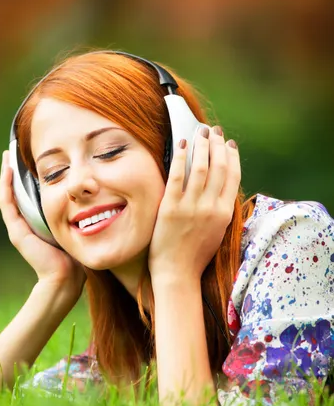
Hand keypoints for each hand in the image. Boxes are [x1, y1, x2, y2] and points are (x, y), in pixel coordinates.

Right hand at [0, 151, 85, 300]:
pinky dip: (7, 185)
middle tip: (12, 151)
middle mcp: (24, 224)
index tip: (27, 158)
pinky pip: (7, 202)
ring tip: (7, 155)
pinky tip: (9, 170)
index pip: (26, 194)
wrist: (65, 276)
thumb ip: (71, 213)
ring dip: (7, 174)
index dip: (24, 176)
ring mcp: (17, 227)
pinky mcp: (16, 231)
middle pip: (15, 191)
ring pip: (8, 194)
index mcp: (36, 223)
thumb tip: (85, 194)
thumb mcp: (71, 226)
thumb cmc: (73, 254)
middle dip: (14, 171)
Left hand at [148, 127, 240, 280]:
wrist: (177, 274)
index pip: (233, 177)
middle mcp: (211, 207)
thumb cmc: (195, 256)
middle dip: (217, 145)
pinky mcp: (170, 207)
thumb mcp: (217, 233)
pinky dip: (181, 157)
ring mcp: (191, 207)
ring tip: (199, 132)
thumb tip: (220, 189)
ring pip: (200, 167)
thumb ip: (220, 211)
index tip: (230, 144)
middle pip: (218, 167)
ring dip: (201, 145)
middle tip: (214, 131)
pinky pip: (177, 176)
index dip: (232, 157)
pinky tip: (181, 145)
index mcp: (224, 213)